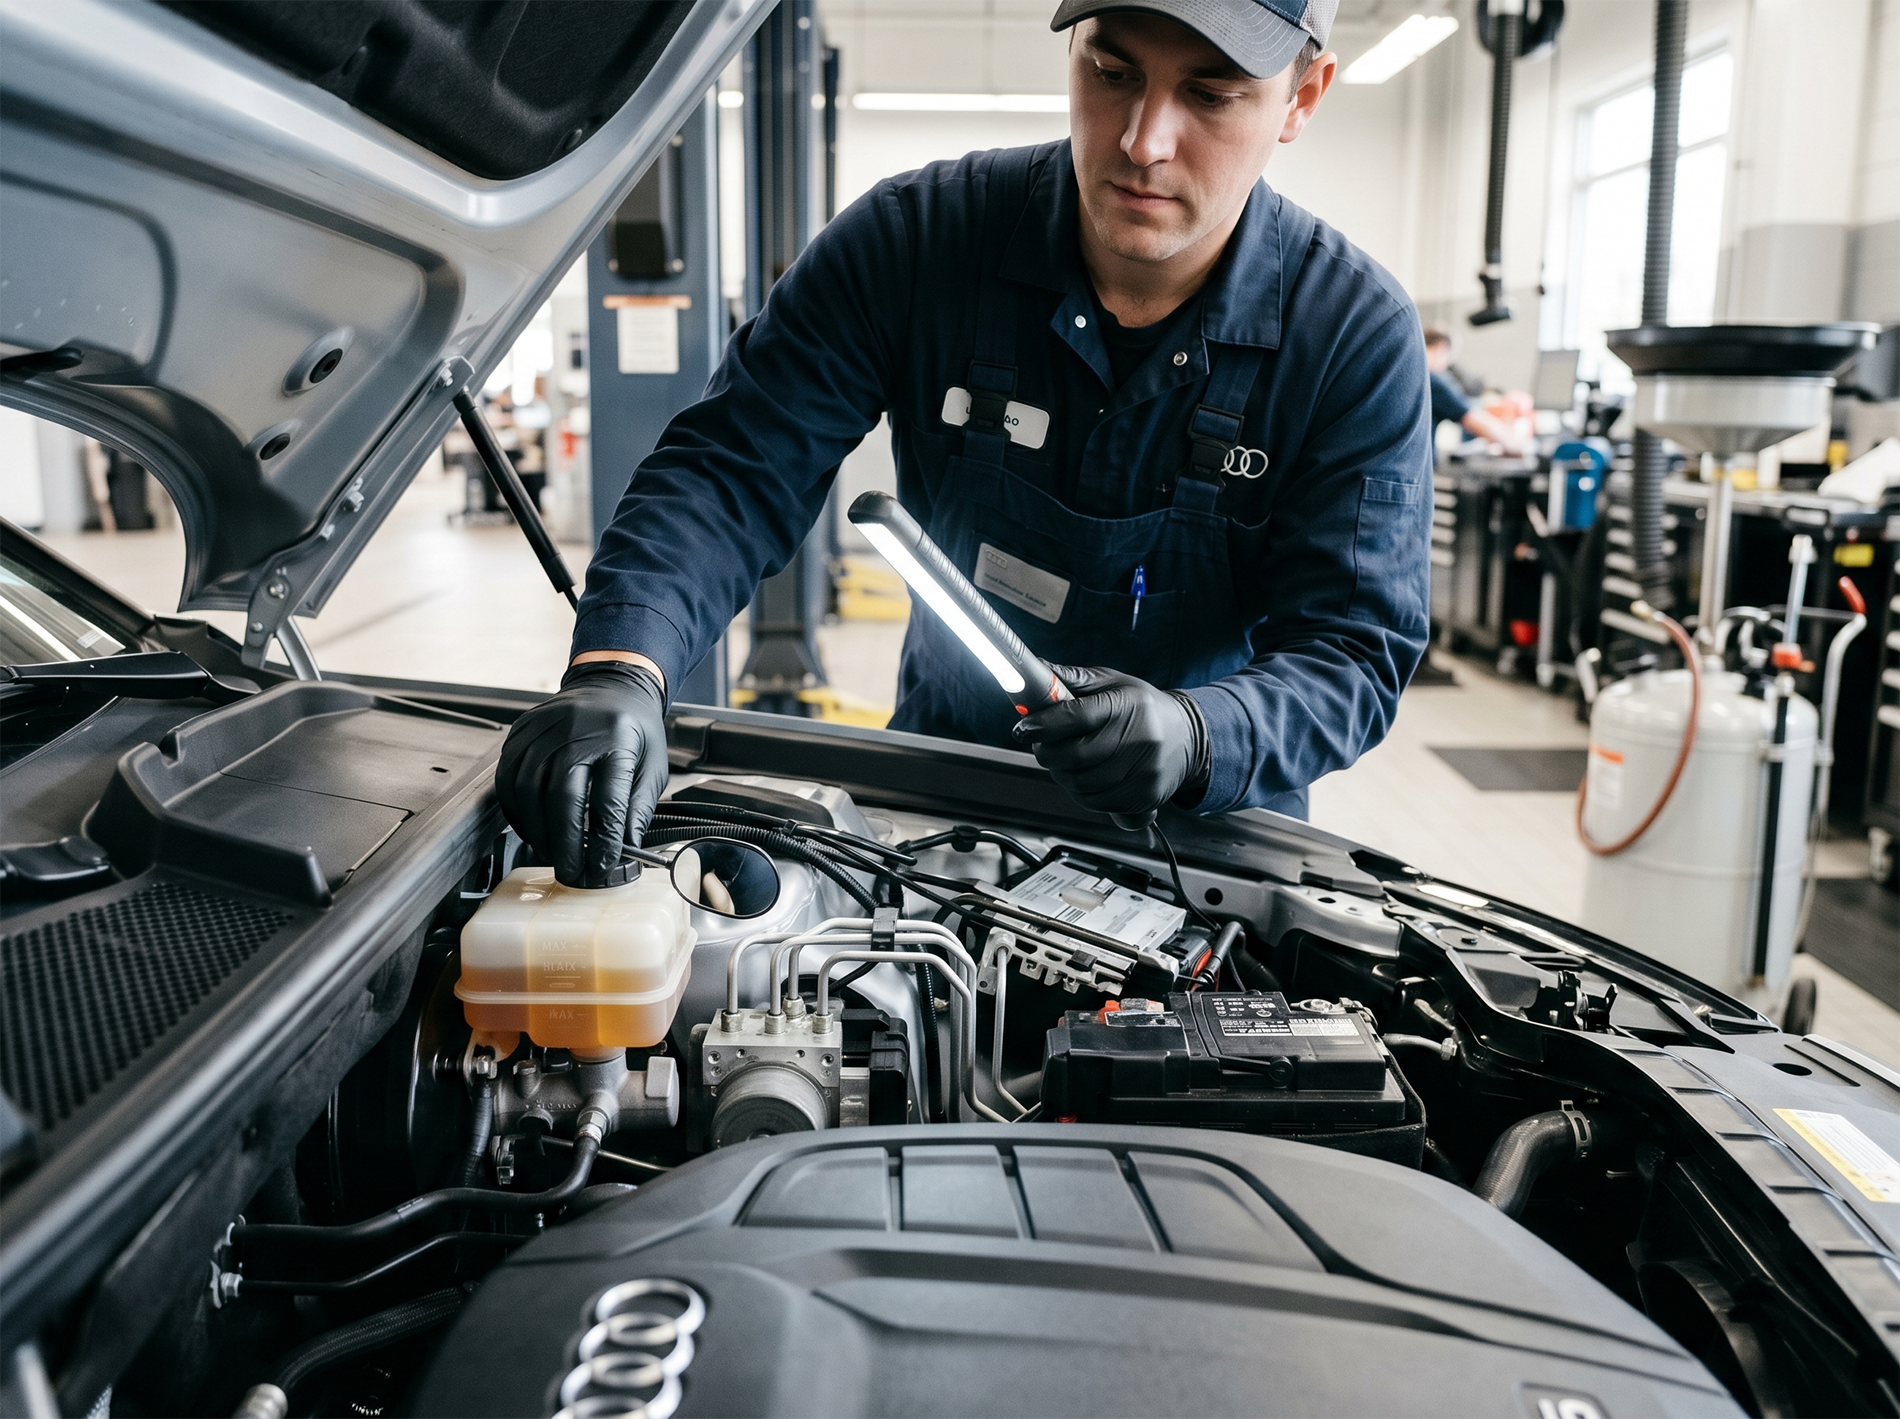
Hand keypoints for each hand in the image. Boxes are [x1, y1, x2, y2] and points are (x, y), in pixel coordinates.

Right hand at [495, 660, 669, 887]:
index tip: (602, 865)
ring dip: (537, 831)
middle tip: (570, 871)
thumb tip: (623, 851)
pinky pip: (509, 779)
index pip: (608, 798)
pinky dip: (518, 812)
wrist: (610, 685)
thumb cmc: (634, 729)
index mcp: (617, 738)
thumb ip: (637, 808)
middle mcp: (576, 729)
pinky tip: (532, 828)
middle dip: (565, 842)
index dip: (603, 838)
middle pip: (562, 795)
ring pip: (529, 790)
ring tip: (551, 853)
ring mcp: (543, 728)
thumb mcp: (652, 766)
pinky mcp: (520, 732)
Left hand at [1012, 665, 1208, 815]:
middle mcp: (1140, 738)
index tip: (1023, 728)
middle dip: (1047, 752)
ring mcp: (1143, 771)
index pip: (1076, 716)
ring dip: (1062, 775)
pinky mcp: (1143, 796)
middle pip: (1074, 756)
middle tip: (1044, 744)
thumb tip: (1035, 670)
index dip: (1043, 724)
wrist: (1188, 737)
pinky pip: (1096, 802)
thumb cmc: (1144, 708)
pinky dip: (1081, 793)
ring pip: (1080, 784)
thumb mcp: (1112, 683)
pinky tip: (1088, 777)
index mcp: (1128, 704)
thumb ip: (1073, 679)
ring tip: (1069, 760)